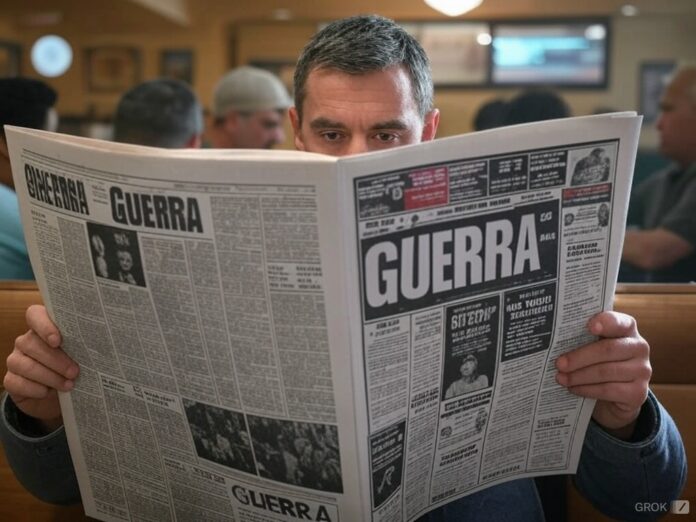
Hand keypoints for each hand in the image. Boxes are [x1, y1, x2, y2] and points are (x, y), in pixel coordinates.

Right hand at [3, 305, 78, 431]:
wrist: (56, 398)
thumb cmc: (71, 369)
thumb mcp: (79, 356)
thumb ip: (82, 346)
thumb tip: (100, 346)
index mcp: (43, 329)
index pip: (34, 315)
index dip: (44, 326)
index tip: (58, 340)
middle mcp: (26, 342)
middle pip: (32, 344)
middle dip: (56, 360)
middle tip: (74, 372)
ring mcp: (16, 360)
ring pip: (26, 365)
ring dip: (50, 376)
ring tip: (68, 385)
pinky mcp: (11, 380)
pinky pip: (17, 382)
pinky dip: (35, 389)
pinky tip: (48, 392)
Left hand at [555, 311, 650, 438]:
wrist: (616, 395)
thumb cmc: (599, 362)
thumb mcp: (593, 345)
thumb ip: (583, 337)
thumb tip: (551, 338)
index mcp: (627, 329)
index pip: (619, 322)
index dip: (605, 322)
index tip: (589, 326)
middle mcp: (639, 347)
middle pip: (607, 350)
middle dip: (579, 357)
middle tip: (558, 363)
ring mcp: (642, 371)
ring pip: (605, 372)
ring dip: (578, 376)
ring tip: (560, 378)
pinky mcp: (638, 393)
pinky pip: (608, 390)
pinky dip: (587, 389)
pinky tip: (573, 389)